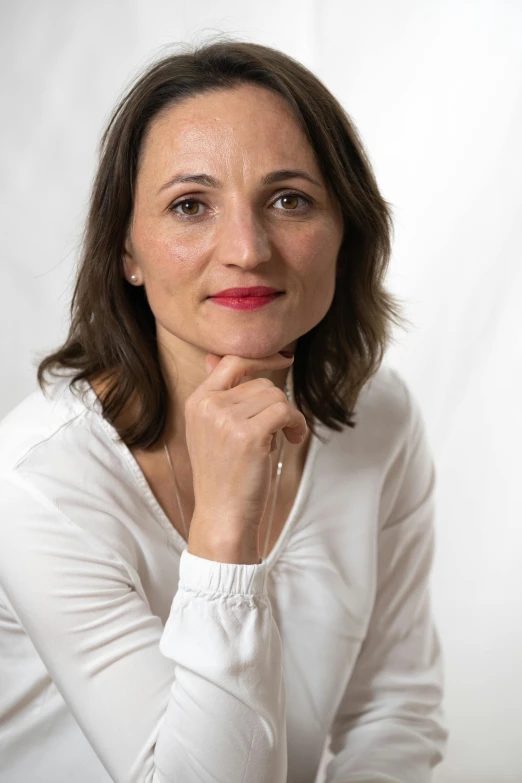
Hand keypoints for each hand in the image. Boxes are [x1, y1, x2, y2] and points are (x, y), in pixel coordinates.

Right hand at [184, 352, 307, 562]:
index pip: (231, 361)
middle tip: (283, 428)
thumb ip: (219, 394)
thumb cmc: (223, 475)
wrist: (222, 515)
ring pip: (277, 396)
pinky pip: (285, 411)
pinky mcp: (248, 434)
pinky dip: (296, 423)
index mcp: (197, 401)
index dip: (261, 357)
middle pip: (262, 383)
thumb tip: (215, 357)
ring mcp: (226, 418)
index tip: (284, 359)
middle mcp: (208, 405)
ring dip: (290, 416)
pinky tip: (293, 439)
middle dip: (279, 403)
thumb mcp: (211, 429)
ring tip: (286, 437)